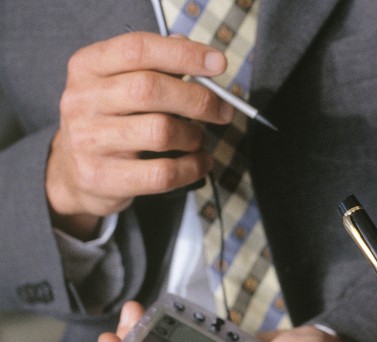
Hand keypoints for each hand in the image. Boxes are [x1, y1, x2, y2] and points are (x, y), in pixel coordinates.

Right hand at [47, 32, 235, 239]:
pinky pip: (162, 173)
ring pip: (160, 132)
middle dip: (199, 99)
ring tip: (199, 138)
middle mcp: (82, 100)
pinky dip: (192, 167)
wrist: (73, 172)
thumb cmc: (110, 121)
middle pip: (150, 89)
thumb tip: (204, 60)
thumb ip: (158, 69)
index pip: (137, 49)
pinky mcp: (101, 177)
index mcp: (87, 67)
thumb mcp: (120, 85)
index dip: (183, 54)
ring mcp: (88, 140)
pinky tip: (199, 162)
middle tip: (223, 110)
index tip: (218, 63)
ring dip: (194, 136)